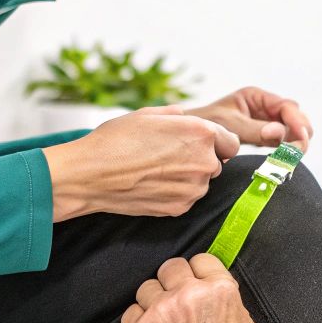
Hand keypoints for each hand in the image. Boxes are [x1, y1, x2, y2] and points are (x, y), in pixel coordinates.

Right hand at [41, 106, 239, 222]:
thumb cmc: (115, 140)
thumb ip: (176, 115)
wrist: (90, 175)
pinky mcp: (180, 208)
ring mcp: (193, 188)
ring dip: (187, 177)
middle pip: (216, 163)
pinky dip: (175, 192)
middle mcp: (204, 162)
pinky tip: (151, 183)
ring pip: (201, 182)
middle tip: (168, 156)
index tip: (199, 144)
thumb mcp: (147, 114)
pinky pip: (186, 198)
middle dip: (199, 159)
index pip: (231, 142)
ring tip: (155, 169)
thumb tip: (185, 117)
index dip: (215, 142)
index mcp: (200, 133)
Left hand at [119, 253, 264, 322]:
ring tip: (165, 320)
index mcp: (219, 289)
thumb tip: (209, 291)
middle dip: (175, 281)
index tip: (197, 282)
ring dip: (155, 301)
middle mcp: (187, 294)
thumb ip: (224, 301)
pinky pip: (130, 313)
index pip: (202, 260)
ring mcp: (161, 312)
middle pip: (171, 267)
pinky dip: (139, 321)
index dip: (200, 273)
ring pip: (147, 288)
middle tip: (179, 299)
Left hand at [182, 86, 312, 153]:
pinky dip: (286, 150)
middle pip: (294, 117)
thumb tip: (280, 134)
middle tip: (299, 151)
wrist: (188, 138)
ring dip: (296, 142)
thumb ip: (254, 129)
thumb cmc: (204, 125)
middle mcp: (263, 107)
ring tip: (293, 157)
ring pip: (290, 131)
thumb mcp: (229, 125)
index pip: (287, 106)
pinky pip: (281, 143)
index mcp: (255, 97)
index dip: (297, 122)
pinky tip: (285, 160)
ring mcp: (263, 122)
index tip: (301, 139)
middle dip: (300, 132)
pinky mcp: (261, 138)